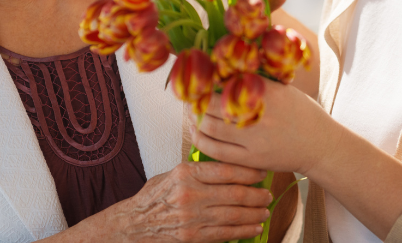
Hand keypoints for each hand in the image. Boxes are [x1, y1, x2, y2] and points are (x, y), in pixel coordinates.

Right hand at [79, 161, 271, 242]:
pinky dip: (243, 231)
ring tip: (265, 210)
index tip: (261, 172)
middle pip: (234, 193)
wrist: (133, 224)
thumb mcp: (172, 174)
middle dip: (256, 194)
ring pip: (233, 214)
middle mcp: (189, 194)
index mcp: (185, 173)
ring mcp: (191, 218)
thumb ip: (199, 171)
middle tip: (268, 194)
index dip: (248, 172)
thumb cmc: (154, 197)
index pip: (224, 170)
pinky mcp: (193, 237)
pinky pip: (225, 234)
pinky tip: (254, 227)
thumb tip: (231, 167)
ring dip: (254, 213)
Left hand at [192, 79, 335, 175]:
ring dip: (194, 119)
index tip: (198, 78)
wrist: (320, 145)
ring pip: (209, 128)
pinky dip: (200, 140)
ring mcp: (253, 140)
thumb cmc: (301, 113)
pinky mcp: (250, 159)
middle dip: (195, 100)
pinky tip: (197, 132)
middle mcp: (258, 115)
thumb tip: (226, 69)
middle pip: (211, 105)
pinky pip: (215, 151)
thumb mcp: (283, 89)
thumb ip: (257, 81)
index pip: (225, 82)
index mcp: (266, 93)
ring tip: (191, 112)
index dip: (206, 81)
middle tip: (189, 96)